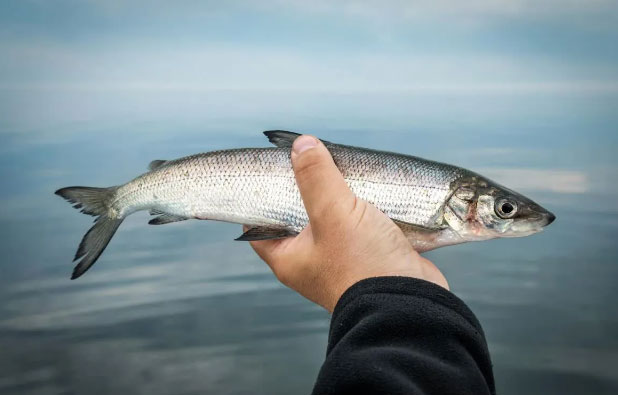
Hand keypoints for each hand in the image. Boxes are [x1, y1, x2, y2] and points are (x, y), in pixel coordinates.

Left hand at [248, 135, 448, 311]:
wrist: (410, 303)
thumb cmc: (362, 264)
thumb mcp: (333, 214)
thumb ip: (316, 177)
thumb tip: (301, 145)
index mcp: (290, 258)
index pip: (260, 227)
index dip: (260, 200)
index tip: (269, 175)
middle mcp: (312, 260)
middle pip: (299, 216)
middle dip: (307, 190)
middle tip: (311, 162)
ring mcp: (342, 259)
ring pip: (334, 219)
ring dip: (341, 197)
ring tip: (342, 167)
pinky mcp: (370, 255)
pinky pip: (362, 226)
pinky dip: (365, 208)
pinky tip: (369, 186)